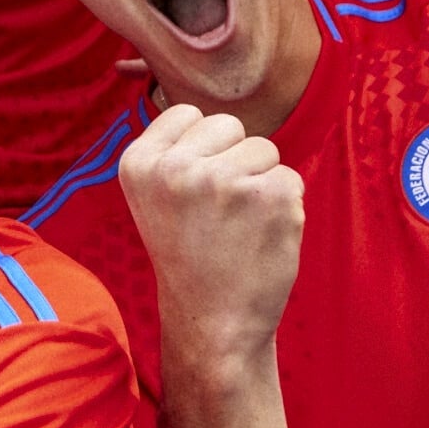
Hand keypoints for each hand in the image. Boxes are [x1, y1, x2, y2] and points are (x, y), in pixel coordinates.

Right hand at [119, 103, 302, 373]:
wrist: (214, 323)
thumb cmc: (190, 254)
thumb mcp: (154, 197)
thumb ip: (173, 151)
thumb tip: (203, 104)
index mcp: (138, 163)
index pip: (187, 114)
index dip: (201, 151)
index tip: (192, 195)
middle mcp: (176, 168)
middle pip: (228, 125)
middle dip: (234, 160)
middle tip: (218, 213)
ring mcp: (223, 181)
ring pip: (264, 149)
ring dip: (261, 183)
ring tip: (240, 227)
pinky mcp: (268, 196)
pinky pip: (290, 178)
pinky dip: (285, 206)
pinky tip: (262, 238)